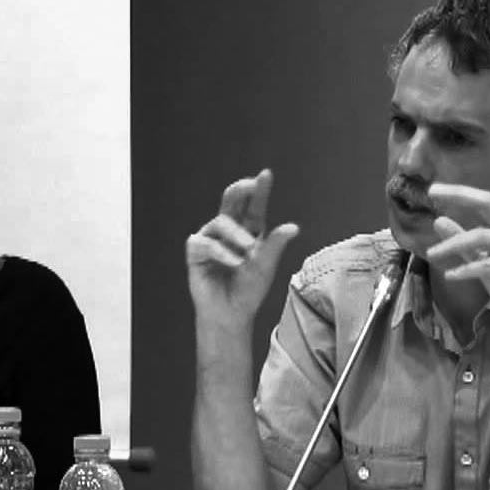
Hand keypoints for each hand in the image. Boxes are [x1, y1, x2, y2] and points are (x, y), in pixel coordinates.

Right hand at [186, 169, 299, 328]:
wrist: (231, 314)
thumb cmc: (248, 290)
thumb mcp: (266, 266)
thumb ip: (275, 244)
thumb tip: (293, 227)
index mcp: (248, 231)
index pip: (253, 206)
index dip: (259, 190)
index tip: (266, 174)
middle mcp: (228, 230)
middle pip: (230, 201)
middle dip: (239, 190)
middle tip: (250, 184)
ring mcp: (210, 239)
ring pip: (221, 222)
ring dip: (236, 235)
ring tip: (248, 250)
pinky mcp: (196, 252)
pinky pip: (207, 243)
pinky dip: (222, 252)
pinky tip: (234, 261)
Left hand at [423, 184, 489, 360]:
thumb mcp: (480, 262)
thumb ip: (462, 243)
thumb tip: (438, 220)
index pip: (485, 201)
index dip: (460, 193)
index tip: (433, 190)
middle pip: (488, 204)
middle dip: (459, 196)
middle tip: (432, 194)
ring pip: (482, 236)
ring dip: (453, 244)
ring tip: (431, 253)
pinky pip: (489, 263)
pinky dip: (467, 269)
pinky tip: (451, 275)